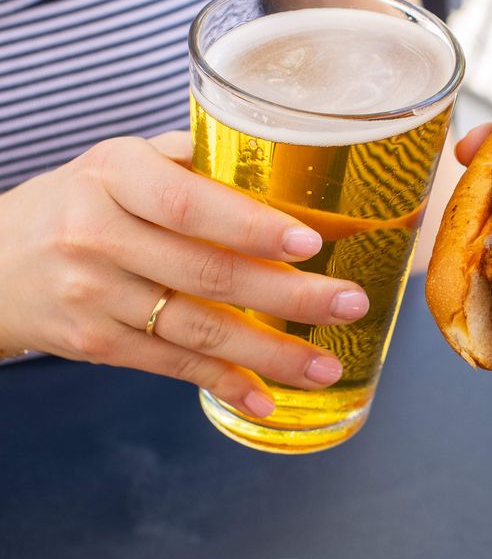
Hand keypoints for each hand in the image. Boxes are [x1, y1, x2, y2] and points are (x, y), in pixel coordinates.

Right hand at [0, 134, 369, 417]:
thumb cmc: (75, 204)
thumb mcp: (117, 164)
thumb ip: (187, 164)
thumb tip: (279, 168)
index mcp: (114, 175)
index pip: (187, 202)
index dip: (251, 225)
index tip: (310, 242)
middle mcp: (99, 235)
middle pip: (207, 272)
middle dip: (289, 296)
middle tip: (349, 304)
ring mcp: (94, 295)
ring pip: (197, 328)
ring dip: (269, 352)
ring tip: (325, 365)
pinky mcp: (95, 344)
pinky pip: (172, 364)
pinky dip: (223, 382)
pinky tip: (266, 394)